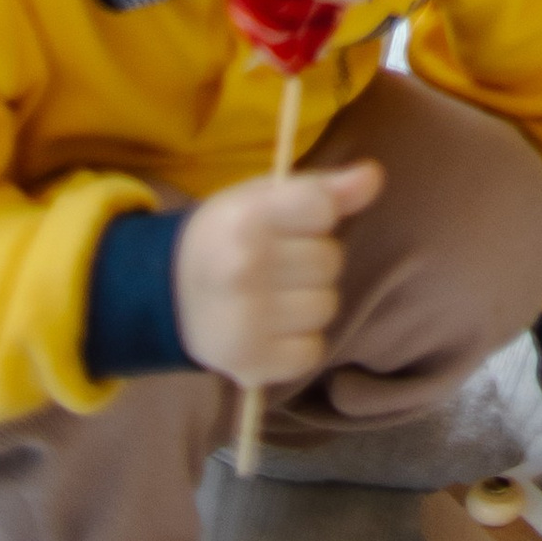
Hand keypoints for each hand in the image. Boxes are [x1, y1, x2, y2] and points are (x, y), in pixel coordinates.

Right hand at [175, 158, 383, 386]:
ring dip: (308, 302)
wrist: (165, 292)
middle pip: (330, 261)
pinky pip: (312, 353)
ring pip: (327, 307)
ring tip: (273, 297)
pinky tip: (272, 330)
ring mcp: (246, 321)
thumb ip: (323, 187)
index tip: (293, 220)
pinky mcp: (249, 364)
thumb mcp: (265, 197)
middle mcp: (245, 269)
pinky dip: (299, 344)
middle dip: (312, 260)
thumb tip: (375, 176)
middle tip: (277, 263)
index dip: (318, 214)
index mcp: (248, 218)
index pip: (323, 207)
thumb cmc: (228, 235)